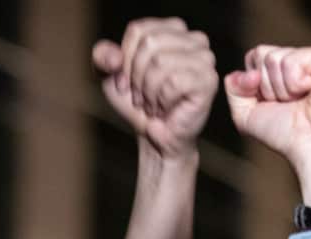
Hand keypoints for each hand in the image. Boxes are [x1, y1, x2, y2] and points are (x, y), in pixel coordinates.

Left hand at [93, 18, 217, 158]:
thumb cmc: (137, 103)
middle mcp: (193, 39)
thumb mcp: (110, 77)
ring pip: (161, 62)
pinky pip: (174, 82)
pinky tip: (166, 108)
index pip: (138, 31)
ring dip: (149, 91)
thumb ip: (102, 58)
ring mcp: (204, 58)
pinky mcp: (208, 80)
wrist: (154, 136)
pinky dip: (162, 100)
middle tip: (141, 96)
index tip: (126, 82)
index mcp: (172, 29)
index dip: (125, 60)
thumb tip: (114, 57)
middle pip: (150, 44)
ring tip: (153, 103)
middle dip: (136, 76)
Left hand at [224, 45, 310, 204]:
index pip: (253, 56)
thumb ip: (233, 90)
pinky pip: (292, 60)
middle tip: (287, 102)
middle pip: (261, 54)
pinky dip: (294, 83)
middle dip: (266, 86)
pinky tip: (310, 91)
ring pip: (274, 58)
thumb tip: (235, 73)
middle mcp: (297, 58)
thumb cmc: (284, 133)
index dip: (251, 82)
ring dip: (280, 88)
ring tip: (299, 99)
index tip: (268, 102)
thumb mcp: (245, 115)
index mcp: (280, 69)